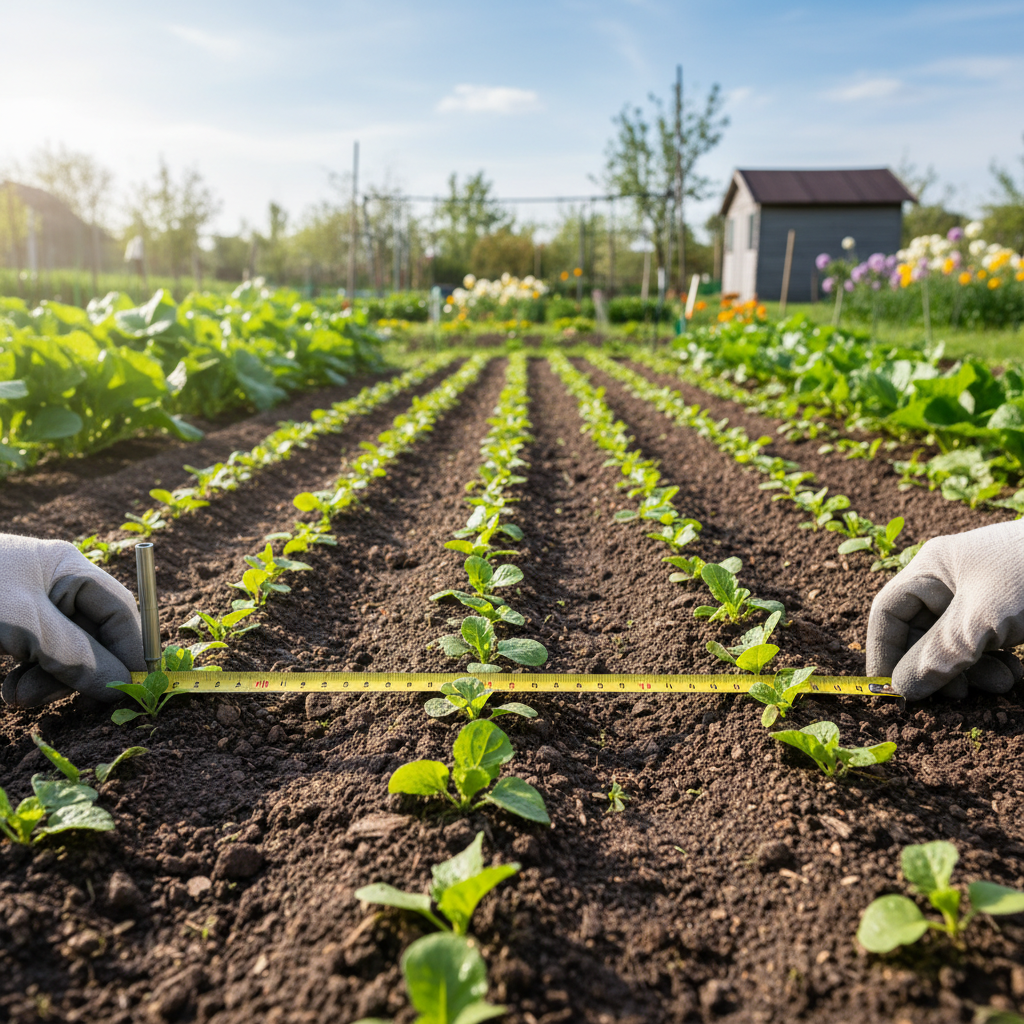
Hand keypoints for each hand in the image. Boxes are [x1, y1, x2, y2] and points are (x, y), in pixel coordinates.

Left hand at [0, 534, 143, 707]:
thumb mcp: (26, 624)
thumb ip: (76, 655)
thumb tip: (120, 686)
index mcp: (68, 569)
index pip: (121, 610)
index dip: (130, 649)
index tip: (131, 690)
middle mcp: (54, 588)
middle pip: (95, 637)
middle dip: (80, 673)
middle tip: (60, 699)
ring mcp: (29, 612)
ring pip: (64, 657)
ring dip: (49, 684)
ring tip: (17, 697)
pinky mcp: (7, 634)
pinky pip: (36, 664)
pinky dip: (28, 683)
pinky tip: (9, 692)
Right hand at [867, 519, 1023, 698]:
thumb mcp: (981, 620)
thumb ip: (938, 655)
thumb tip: (901, 689)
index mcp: (932, 569)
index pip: (888, 613)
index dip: (884, 653)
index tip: (892, 694)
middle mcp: (951, 582)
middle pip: (922, 633)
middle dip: (938, 668)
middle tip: (958, 696)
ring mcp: (982, 597)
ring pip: (956, 644)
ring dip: (972, 672)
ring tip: (1000, 685)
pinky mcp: (1010, 613)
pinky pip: (986, 646)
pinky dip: (994, 665)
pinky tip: (1016, 676)